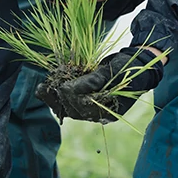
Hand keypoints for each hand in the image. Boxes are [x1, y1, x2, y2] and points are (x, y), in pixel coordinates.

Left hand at [35, 46, 165, 123]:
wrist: (136, 64)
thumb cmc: (128, 67)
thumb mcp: (113, 71)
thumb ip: (93, 80)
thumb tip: (72, 88)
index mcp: (109, 110)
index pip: (86, 107)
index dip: (73, 96)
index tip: (63, 85)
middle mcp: (99, 113)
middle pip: (74, 110)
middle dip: (60, 98)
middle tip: (48, 87)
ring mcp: (92, 108)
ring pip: (68, 108)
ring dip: (53, 99)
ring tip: (41, 89)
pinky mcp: (85, 100)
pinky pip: (67, 102)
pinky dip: (55, 97)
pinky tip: (44, 90)